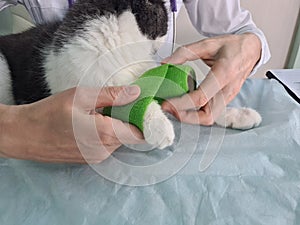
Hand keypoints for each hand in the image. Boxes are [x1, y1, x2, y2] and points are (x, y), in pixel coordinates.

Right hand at [0, 86, 143, 162]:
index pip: (140, 133)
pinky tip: (91, 122)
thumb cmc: (50, 113)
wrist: (24, 135)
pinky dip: (106, 134)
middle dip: (128, 120)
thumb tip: (136, 93)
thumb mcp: (81, 96)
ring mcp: (97, 157)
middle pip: (130, 135)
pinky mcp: (90, 159)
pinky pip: (107, 145)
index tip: (141, 106)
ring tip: (99, 112)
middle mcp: (104, 150)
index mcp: (105, 135)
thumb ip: (112, 95)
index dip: (144, 120)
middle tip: (116, 103)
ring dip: (116, 126)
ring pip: (119, 140)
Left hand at [162, 33, 260, 124]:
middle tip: (168, 109)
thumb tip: (164, 62)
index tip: (165, 104)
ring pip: (209, 118)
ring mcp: (229, 97)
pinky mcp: (226, 100)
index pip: (200, 98)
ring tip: (174, 108)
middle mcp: (228, 90)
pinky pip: (211, 113)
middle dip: (185, 117)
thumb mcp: (208, 43)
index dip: (181, 104)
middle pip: (206, 115)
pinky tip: (185, 105)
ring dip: (190, 117)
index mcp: (224, 74)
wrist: (252, 49)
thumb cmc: (232, 46)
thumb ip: (185, 52)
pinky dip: (196, 113)